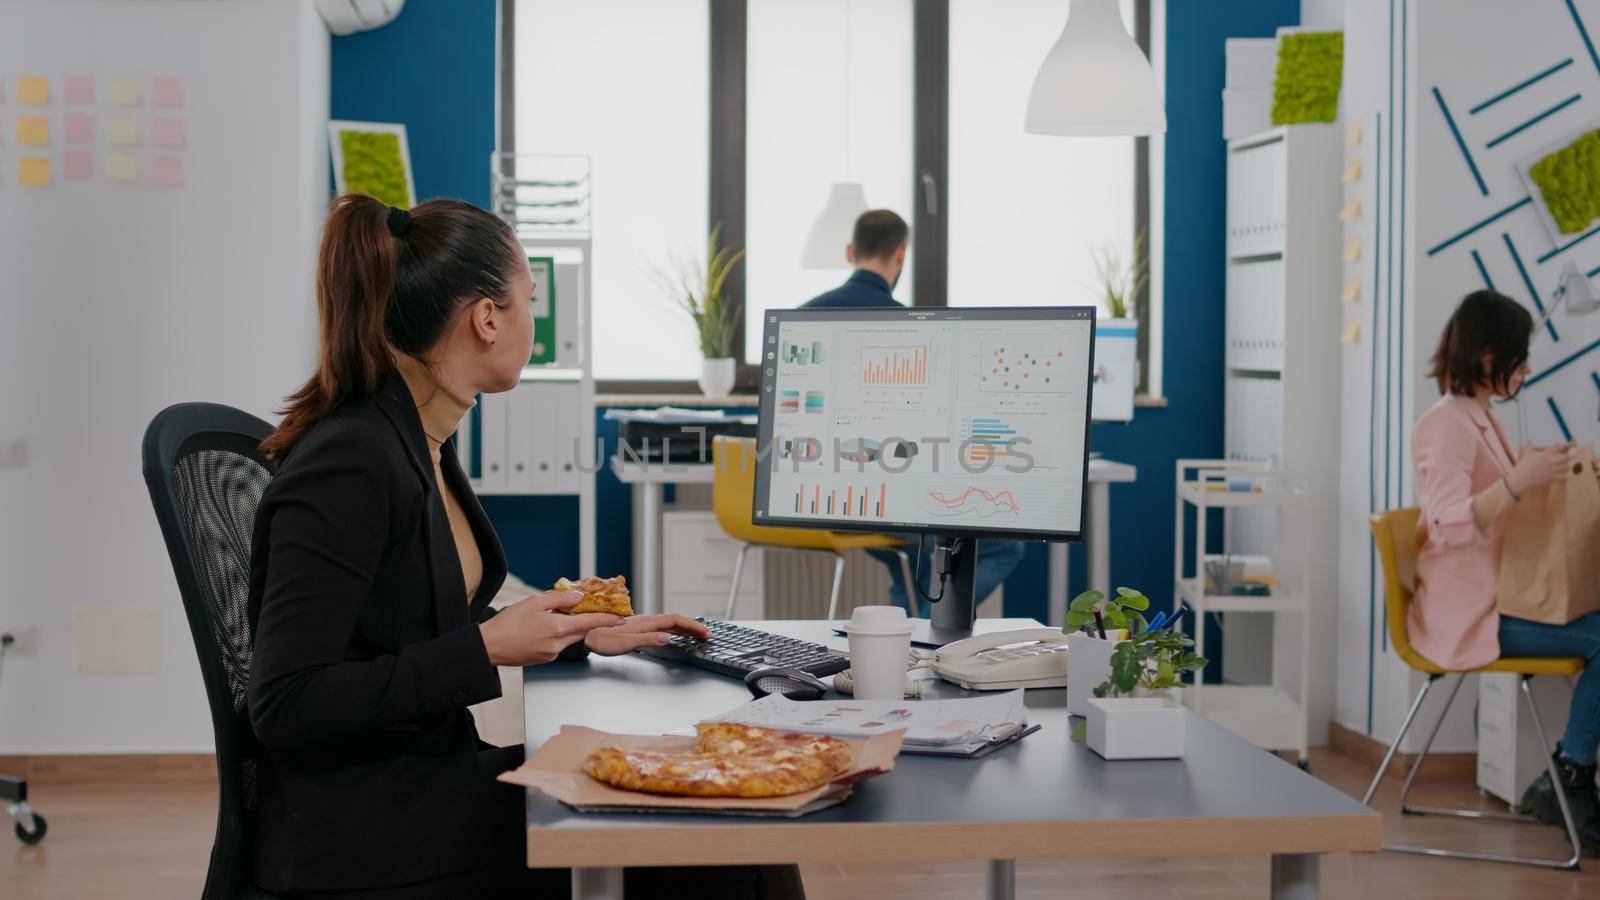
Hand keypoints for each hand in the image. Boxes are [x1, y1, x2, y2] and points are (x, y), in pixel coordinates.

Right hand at [478, 591, 621, 666]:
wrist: (489, 647)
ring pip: (571, 637)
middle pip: (582, 630)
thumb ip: (560, 599)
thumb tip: (578, 597)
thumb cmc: (508, 623)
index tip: (620, 617)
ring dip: (571, 627)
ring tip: (558, 615)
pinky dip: (560, 634)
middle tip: (592, 610)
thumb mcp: (534, 602)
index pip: (590, 622)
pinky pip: (560, 644)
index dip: (607, 619)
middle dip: (588, 620)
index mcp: (557, 628)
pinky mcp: (545, 659)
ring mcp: (552, 654)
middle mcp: (558, 644)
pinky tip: (546, 627)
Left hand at [584, 614, 711, 656]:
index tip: (706, 633)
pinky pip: (660, 626)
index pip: (675, 621)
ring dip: (684, 628)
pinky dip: (672, 630)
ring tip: (695, 635)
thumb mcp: (625, 642)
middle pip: (675, 620)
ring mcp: (641, 624)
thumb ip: (647, 640)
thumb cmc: (600, 639)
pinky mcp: (636, 628)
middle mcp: (645, 621)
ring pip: (668, 623)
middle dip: (693, 627)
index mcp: (646, 623)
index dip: (692, 626)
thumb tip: (668, 638)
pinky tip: (672, 635)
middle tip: (706, 636)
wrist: (584, 635)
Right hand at [1508, 443, 1571, 495]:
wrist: (1522, 478)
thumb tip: (1529, 440)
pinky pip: (1565, 476)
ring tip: (1573, 463)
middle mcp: (1551, 461)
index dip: (1560, 445)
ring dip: (1571, 464)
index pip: (1557, 446)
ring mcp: (1553, 470)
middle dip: (1572, 454)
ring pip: (1568, 466)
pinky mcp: (1553, 477)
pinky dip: (1569, 474)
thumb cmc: (1524, 465)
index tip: (1561, 446)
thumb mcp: (1526, 454)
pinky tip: (1570, 472)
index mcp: (1545, 454)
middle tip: (1574, 453)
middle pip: (1567, 456)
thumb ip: (1529, 446)